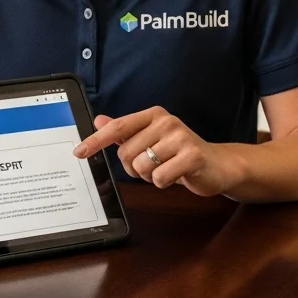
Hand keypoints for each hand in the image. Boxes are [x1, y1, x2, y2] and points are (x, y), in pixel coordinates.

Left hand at [75, 107, 234, 196]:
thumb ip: (125, 131)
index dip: (96, 141)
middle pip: (127, 154)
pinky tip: (176, 175)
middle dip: (134, 168)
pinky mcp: (192, 156)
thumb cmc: (180, 153)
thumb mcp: (151, 139)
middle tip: (152, 165)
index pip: (118, 128)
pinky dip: (163, 183)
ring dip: (149, 176)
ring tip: (166, 169)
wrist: (218, 164)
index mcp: (154, 115)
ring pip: (141, 167)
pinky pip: (159, 178)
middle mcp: (166, 122)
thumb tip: (98, 120)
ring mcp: (180, 138)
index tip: (79, 152)